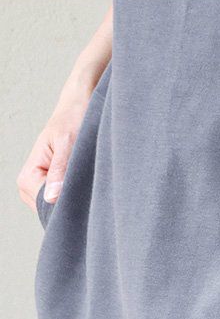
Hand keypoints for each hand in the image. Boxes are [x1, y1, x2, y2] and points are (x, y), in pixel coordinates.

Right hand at [17, 79, 93, 210]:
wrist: (80, 107)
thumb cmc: (73, 120)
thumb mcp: (68, 144)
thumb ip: (61, 171)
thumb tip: (52, 198)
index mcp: (29, 174)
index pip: (42, 204)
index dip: (63, 206)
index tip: (84, 198)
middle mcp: (31, 185)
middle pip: (49, 211)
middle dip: (70, 205)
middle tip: (92, 194)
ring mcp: (44, 188)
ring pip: (58, 209)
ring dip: (76, 202)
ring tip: (91, 188)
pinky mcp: (57, 188)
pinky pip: (66, 203)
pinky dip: (79, 199)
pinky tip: (91, 192)